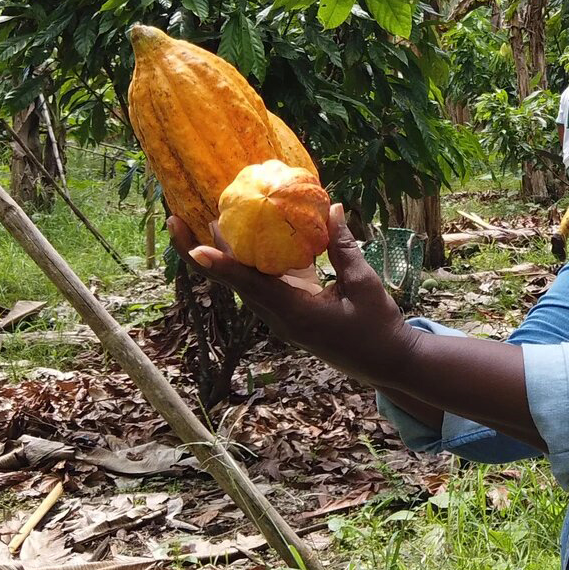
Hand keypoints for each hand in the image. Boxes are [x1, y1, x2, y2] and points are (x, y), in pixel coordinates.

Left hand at [170, 205, 415, 385]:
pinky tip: (251, 241)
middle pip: (235, 283)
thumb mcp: (363, 283)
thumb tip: (333, 208)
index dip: (220, 265)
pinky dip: (252, 266)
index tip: (193, 247)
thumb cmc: (377, 325)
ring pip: (246, 285)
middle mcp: (279, 319)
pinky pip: (263, 288)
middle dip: (207, 254)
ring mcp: (282, 321)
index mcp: (294, 312)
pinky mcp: (289, 317)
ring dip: (226, 257)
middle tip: (182, 219)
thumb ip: (343, 247)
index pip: (248, 285)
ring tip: (208, 222)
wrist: (387, 362)